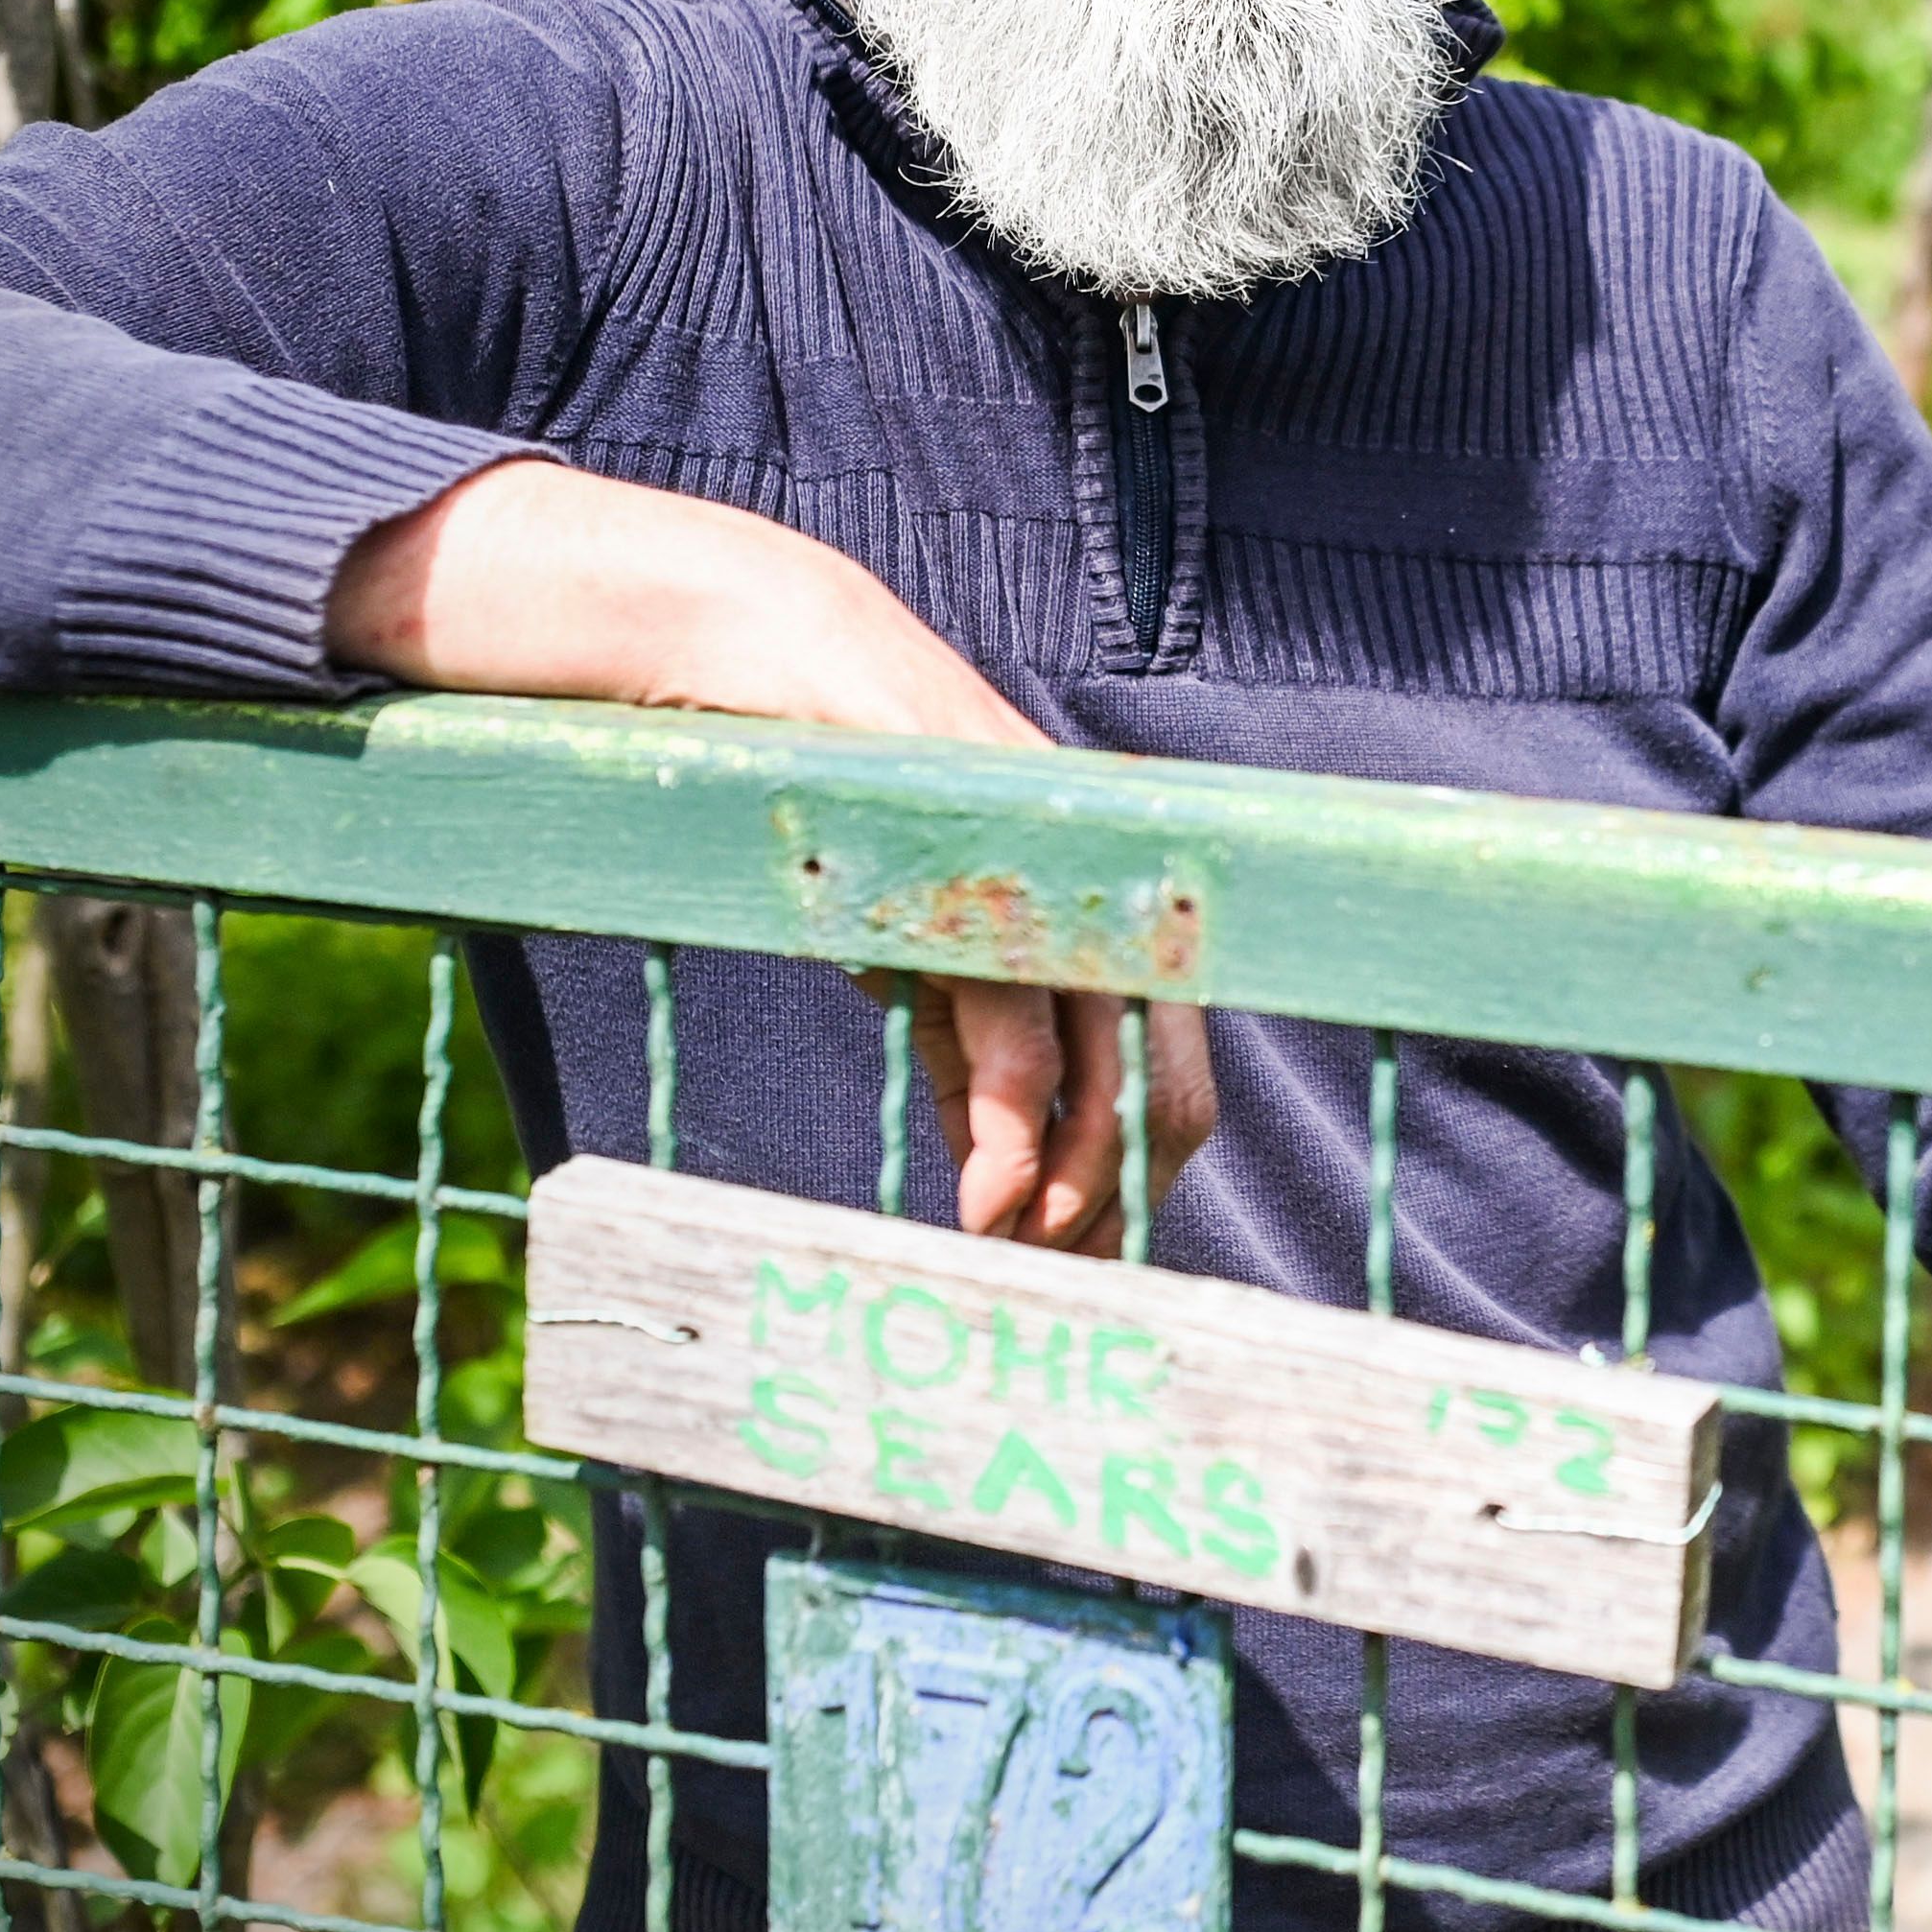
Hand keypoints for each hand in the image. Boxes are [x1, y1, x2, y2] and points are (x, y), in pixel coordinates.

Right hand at [327, 458, 1219, 1248]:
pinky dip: (1013, 1132)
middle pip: (1170, 1072)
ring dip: (1073, 1186)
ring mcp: (1044, 870)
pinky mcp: (977, 867)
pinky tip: (986, 1203)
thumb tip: (1005, 1173)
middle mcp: (1097, 882)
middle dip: (1124, 1191)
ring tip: (1017, 1256)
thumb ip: (972, 1032)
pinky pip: (1017, 1021)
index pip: (1168, 1054)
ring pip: (1108, 1061)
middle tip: (1061, 1279)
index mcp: (1097, 898)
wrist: (762, 653)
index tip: (1086, 1254)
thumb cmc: (839, 810)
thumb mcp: (917, 943)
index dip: (1143, 1160)